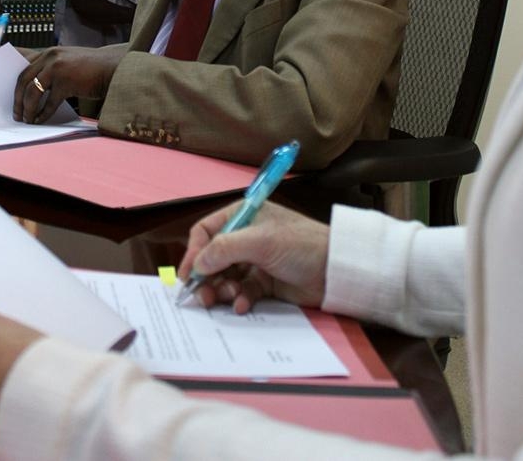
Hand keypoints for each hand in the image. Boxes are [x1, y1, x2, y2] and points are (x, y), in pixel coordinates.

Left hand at [13, 43, 128, 122]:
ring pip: (33, 91)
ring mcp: (58, 69)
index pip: (19, 59)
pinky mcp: (67, 83)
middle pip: (23, 79)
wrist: (112, 68)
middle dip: (17, 99)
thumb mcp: (66, 62)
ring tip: (27, 119)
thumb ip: (48, 70)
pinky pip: (50, 103)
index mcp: (48, 53)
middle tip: (16, 113)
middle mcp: (50, 57)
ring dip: (28, 108)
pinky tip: (41, 120)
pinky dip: (43, 114)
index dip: (5, 69)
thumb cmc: (90, 68)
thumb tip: (29, 89)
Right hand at [178, 201, 329, 313]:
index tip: (187, 276)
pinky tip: (244, 306)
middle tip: (203, 298)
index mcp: (243, 216)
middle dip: (206, 278)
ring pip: (224, 278)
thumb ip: (225, 249)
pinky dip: (240, 300)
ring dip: (222, 290)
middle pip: (212, 258)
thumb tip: (197, 265)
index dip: (194, 253)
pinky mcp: (264, 283)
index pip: (206, 231)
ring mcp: (254, 261)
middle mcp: (245, 237)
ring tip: (228, 299)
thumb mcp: (261, 241)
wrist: (335, 271)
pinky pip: (242, 292)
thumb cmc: (300, 245)